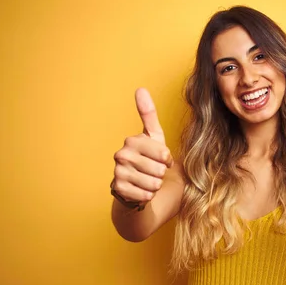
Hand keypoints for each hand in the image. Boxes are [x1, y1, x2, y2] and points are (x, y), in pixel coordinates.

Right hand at [112, 88, 172, 202]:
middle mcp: (121, 155)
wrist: (134, 185)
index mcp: (132, 141)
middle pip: (159, 170)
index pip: (164, 153)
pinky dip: (148, 196)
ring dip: (155, 185)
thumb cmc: (147, 158)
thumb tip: (140, 88)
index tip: (161, 159)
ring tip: (147, 181)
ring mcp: (118, 172)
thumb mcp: (153, 136)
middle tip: (152, 172)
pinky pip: (146, 195)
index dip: (167, 160)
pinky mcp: (118, 190)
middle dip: (161, 174)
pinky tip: (141, 190)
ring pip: (154, 184)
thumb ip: (148, 114)